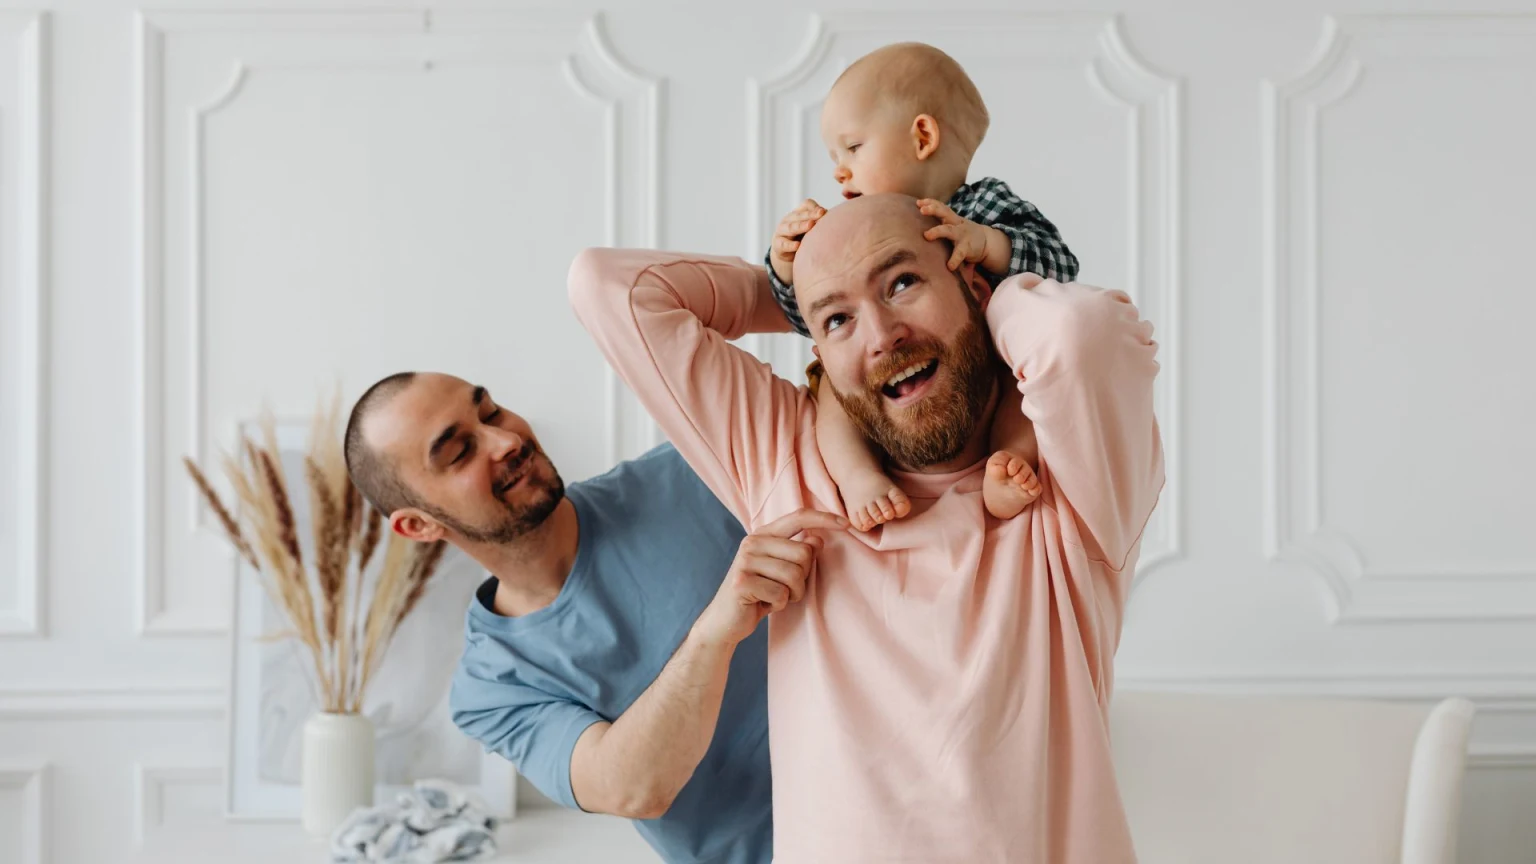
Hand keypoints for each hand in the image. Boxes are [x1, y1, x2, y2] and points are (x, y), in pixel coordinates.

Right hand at [692, 509, 846, 647]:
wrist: (725, 621)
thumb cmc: (759, 593)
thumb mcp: (780, 570)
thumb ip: (797, 552)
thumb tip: (818, 538)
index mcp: (762, 534)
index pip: (798, 517)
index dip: (824, 518)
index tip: (847, 524)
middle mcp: (752, 542)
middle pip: (804, 553)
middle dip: (803, 578)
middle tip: (785, 589)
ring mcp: (745, 561)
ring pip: (795, 575)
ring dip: (792, 594)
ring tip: (774, 597)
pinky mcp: (742, 582)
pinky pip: (781, 595)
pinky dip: (778, 605)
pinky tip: (764, 605)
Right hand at [769, 199, 826, 284]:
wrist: (786, 254)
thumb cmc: (804, 238)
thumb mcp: (812, 229)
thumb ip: (822, 223)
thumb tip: (843, 220)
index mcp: (799, 213)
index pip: (806, 205)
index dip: (815, 208)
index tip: (825, 212)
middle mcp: (789, 219)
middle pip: (799, 214)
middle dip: (810, 214)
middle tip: (821, 213)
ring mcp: (781, 231)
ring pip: (790, 227)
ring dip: (801, 226)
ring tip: (811, 225)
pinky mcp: (778, 245)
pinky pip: (783, 244)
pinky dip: (790, 245)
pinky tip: (798, 246)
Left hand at [918, 199, 990, 270]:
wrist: (987, 243)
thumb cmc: (964, 235)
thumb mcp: (954, 226)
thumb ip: (941, 223)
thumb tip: (917, 224)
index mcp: (952, 219)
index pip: (942, 207)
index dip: (931, 203)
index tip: (919, 202)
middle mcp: (957, 224)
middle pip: (945, 213)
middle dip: (933, 210)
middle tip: (922, 210)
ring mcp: (962, 235)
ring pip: (949, 230)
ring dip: (937, 231)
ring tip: (927, 235)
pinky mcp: (967, 248)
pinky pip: (960, 253)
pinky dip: (955, 259)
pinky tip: (949, 266)